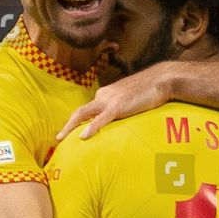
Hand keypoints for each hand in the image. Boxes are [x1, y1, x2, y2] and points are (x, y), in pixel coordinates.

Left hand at [56, 63, 173, 140]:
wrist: (160, 79)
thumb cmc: (149, 90)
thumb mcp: (130, 98)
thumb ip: (121, 107)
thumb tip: (120, 118)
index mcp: (105, 94)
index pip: (87, 109)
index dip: (77, 122)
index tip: (70, 133)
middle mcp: (103, 96)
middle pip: (80, 111)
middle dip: (67, 125)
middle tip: (58, 138)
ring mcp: (109, 101)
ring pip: (83, 114)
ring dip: (70, 126)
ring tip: (61, 139)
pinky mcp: (118, 107)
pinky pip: (100, 120)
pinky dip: (91, 128)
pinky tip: (83, 137)